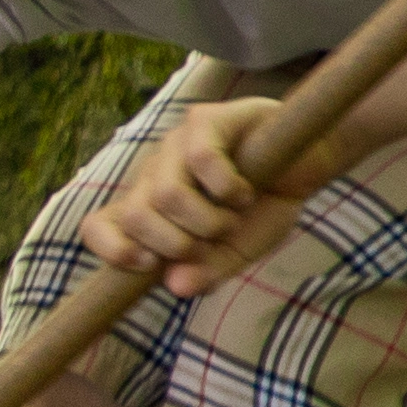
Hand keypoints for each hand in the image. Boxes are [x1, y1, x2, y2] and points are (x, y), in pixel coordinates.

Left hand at [80, 93, 313, 297]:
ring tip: (234, 216)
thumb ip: (206, 271)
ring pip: (166, 194)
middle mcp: (154, 173)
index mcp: (149, 206)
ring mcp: (176, 144)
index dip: (112, 249)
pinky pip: (201, 161)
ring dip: (209, 220)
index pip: (97, 226)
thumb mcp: (237, 252)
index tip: (148, 264)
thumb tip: (176, 286)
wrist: (310, 163)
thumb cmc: (265, 206)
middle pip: (134, 215)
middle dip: (177, 243)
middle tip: (212, 240)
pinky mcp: (206, 120)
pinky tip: (245, 190)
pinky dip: (229, 189)